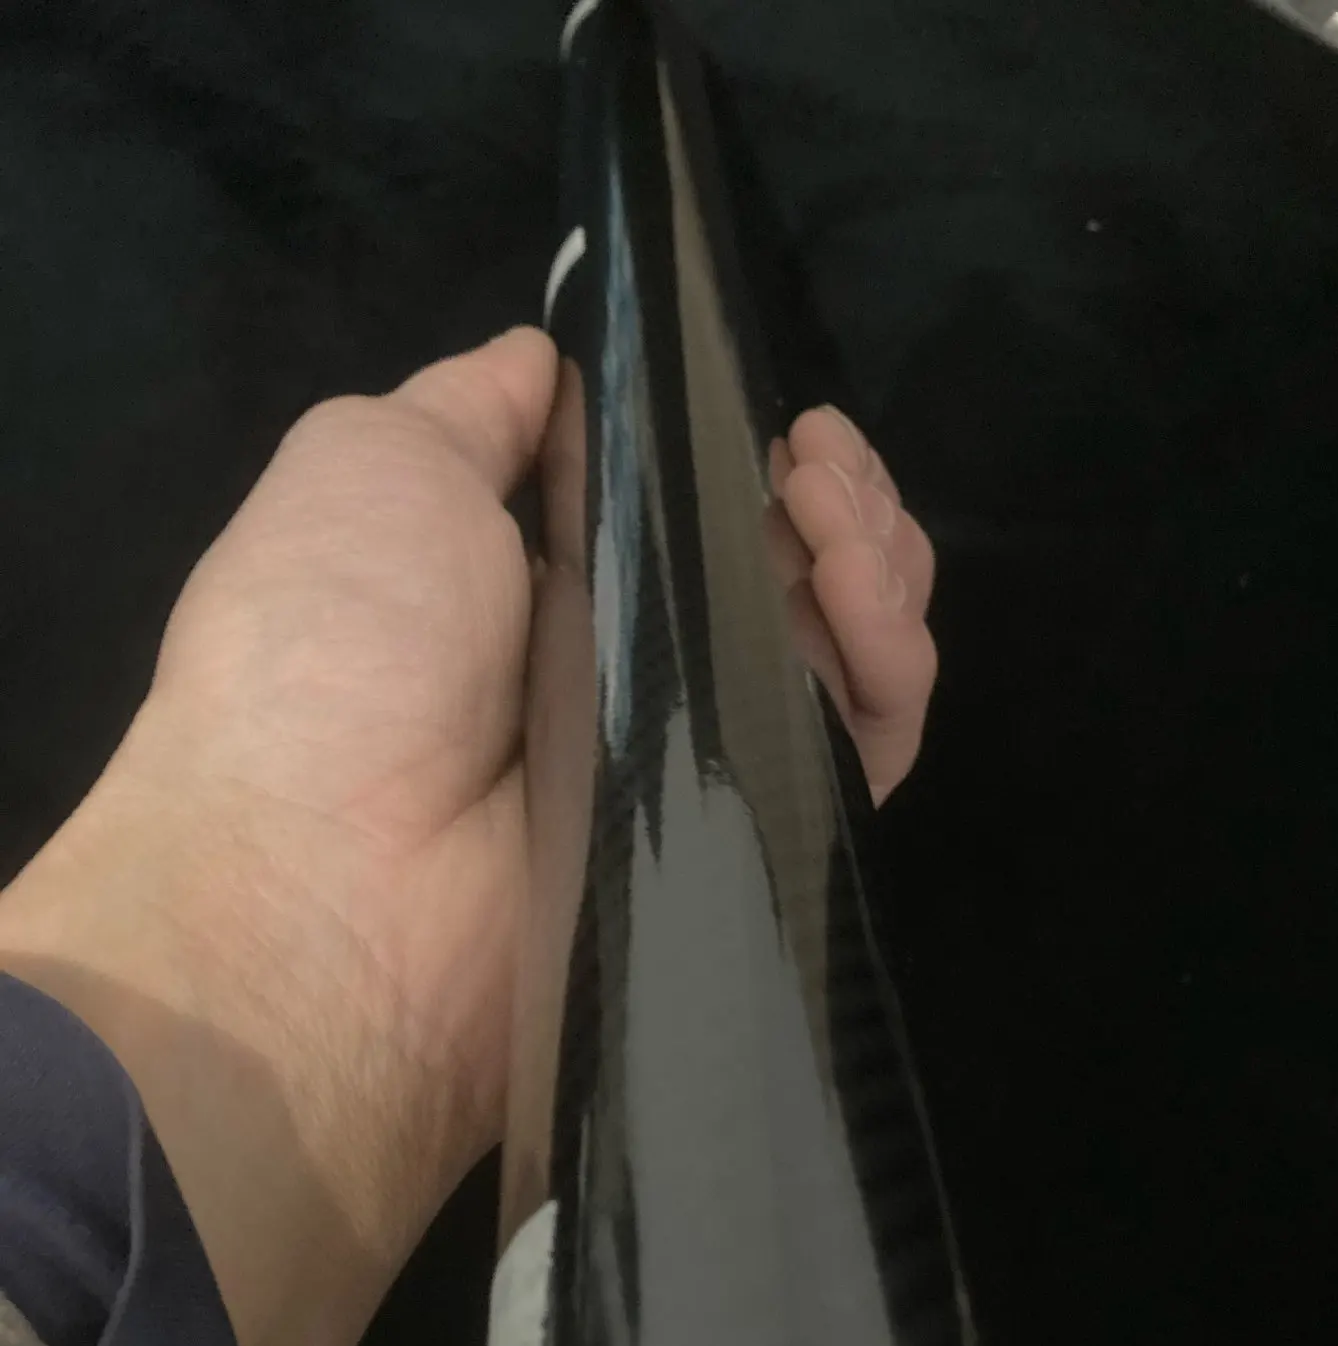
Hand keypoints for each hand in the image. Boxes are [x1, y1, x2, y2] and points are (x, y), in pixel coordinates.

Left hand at [0, 330, 938, 1345]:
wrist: (339, 886)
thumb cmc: (339, 647)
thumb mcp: (371, 468)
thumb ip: (473, 409)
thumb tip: (544, 361)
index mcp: (545, 590)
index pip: (697, 512)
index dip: (748, 451)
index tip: (764, 413)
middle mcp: (634, 678)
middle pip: (791, 575)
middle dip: (832, 493)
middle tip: (806, 459)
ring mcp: (703, 767)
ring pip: (845, 652)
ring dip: (873, 552)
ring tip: (826, 505)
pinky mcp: (761, 846)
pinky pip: (866, 750)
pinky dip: (891, 660)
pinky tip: (858, 589)